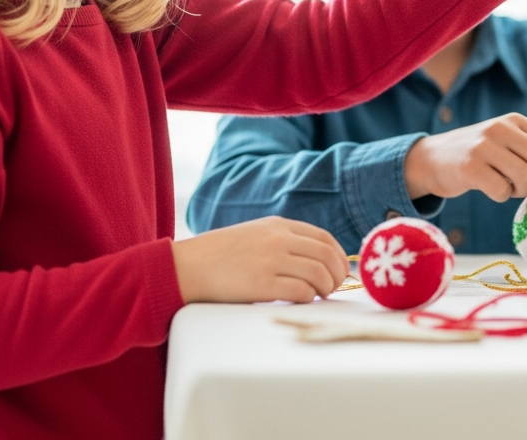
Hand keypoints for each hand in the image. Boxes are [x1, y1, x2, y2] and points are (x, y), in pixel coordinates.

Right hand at [171, 216, 347, 303]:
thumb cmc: (220, 256)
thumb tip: (317, 259)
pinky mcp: (262, 284)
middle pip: (327, 256)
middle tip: (333, 287)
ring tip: (318, 295)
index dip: (339, 256)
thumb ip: (283, 241)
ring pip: (319, 274)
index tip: (340, 270)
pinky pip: (301, 292)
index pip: (324, 238)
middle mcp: (278, 239)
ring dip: (325, 288)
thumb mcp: (254, 235)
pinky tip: (301, 300)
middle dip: (337, 274)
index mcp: (278, 225)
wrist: (186, 267)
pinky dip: (308, 298)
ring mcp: (271, 260)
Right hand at [404, 113, 526, 202]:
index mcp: (514, 121)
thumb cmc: (480, 157)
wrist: (431, 160)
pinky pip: (501, 190)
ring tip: (511, 187)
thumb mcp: (506, 143)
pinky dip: (503, 197)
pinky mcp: (469, 167)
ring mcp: (483, 146)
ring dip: (523, 191)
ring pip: (525, 176)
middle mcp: (500, 128)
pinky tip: (494, 190)